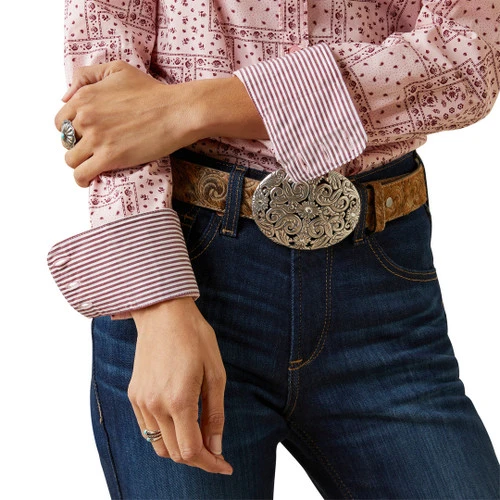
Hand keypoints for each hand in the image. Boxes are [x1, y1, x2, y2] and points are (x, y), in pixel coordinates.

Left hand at [54, 61, 268, 186]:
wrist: (176, 112)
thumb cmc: (153, 92)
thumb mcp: (118, 70)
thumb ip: (87, 76)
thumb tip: (66, 97)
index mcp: (84, 97)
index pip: (61, 120)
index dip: (73, 129)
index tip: (86, 135)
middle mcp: (85, 117)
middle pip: (66, 141)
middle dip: (78, 146)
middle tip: (95, 149)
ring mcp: (97, 139)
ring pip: (71, 160)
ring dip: (80, 164)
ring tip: (94, 165)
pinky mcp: (109, 158)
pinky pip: (82, 174)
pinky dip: (82, 179)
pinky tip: (90, 179)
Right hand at [128, 297, 232, 474]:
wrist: (163, 313)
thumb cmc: (195, 338)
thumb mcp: (215, 374)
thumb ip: (214, 414)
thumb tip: (216, 446)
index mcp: (178, 400)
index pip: (191, 451)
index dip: (210, 463)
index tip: (225, 465)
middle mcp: (155, 405)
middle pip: (174, 453)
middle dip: (198, 459)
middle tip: (216, 452)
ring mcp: (141, 401)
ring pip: (158, 445)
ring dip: (180, 448)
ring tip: (200, 437)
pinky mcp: (134, 395)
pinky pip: (148, 428)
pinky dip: (165, 434)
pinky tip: (181, 421)